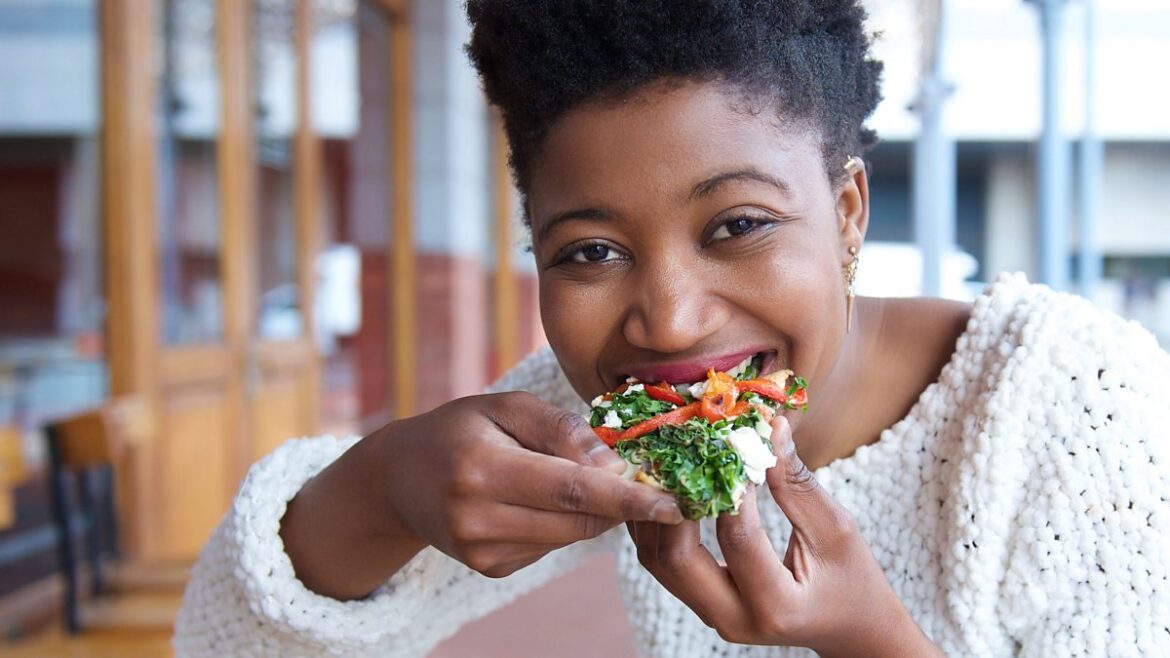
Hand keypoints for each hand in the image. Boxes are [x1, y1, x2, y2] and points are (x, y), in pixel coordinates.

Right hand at [382, 392, 683, 574]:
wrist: (399, 479)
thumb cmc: (460, 429)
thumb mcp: (504, 407)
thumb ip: (559, 429)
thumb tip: (612, 463)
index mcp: (481, 469)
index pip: (571, 490)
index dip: (628, 498)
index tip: (673, 502)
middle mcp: (477, 518)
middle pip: (578, 520)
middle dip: (621, 502)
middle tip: (646, 477)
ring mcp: (481, 551)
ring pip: (569, 536)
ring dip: (594, 511)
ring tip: (578, 476)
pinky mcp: (489, 568)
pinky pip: (550, 545)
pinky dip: (563, 522)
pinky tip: (538, 498)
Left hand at [627, 416, 940, 656]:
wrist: (852, 629)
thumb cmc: (852, 579)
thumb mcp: (836, 530)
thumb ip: (797, 483)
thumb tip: (770, 427)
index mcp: (776, 606)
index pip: (737, 536)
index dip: (730, 485)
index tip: (729, 441)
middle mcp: (736, 620)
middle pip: (676, 559)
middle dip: (672, 501)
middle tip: (679, 453)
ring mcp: (714, 615)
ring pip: (660, 562)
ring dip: (656, 512)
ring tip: (663, 464)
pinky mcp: (704, 603)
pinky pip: (665, 563)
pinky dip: (660, 524)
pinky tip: (664, 488)